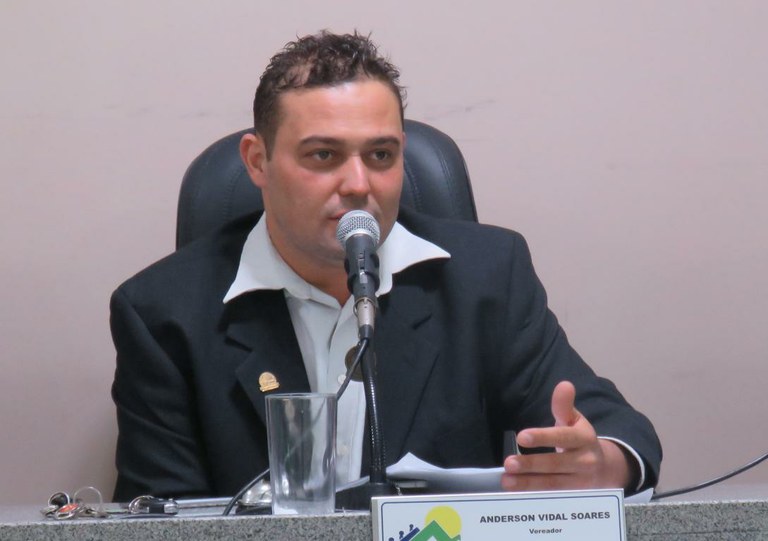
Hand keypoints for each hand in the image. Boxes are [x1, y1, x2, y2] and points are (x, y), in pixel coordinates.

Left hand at [502, 381, 632, 490]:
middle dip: (531, 465)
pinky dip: (534, 496)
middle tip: (508, 463)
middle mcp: (585, 462)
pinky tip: (516, 493)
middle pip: (556, 464)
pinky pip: (553, 498)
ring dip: (528, 484)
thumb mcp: (574, 421)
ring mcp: (581, 483)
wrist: (606, 469)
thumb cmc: (580, 440)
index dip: (543, 437)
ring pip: (553, 484)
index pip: (563, 437)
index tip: (522, 436)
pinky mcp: (575, 497)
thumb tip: (564, 384)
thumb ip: (564, 406)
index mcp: (584, 439)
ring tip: (507, 481)